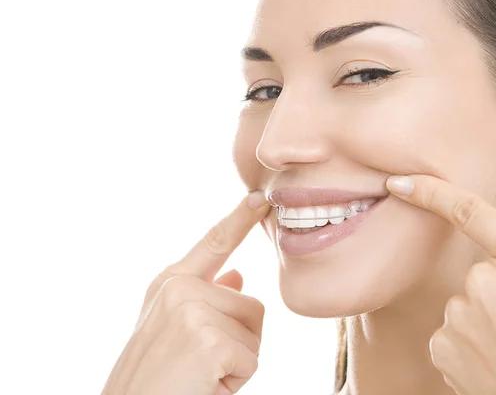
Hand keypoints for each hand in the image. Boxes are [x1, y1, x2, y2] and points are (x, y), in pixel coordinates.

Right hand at [101, 191, 270, 394]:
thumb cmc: (156, 376)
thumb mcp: (173, 328)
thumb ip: (206, 298)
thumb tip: (238, 275)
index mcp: (171, 283)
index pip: (215, 243)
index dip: (240, 218)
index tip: (262, 197)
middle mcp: (179, 289)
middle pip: (252, 306)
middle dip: (238, 341)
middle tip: (199, 363)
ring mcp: (193, 311)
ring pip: (254, 334)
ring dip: (236, 362)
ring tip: (199, 374)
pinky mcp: (209, 341)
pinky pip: (251, 360)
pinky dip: (235, 381)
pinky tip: (203, 385)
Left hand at [387, 175, 495, 394]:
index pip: (468, 212)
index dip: (429, 191)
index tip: (397, 181)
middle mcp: (481, 282)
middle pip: (479, 272)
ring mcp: (456, 316)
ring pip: (465, 304)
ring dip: (486, 319)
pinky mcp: (441, 347)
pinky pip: (451, 332)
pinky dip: (470, 343)